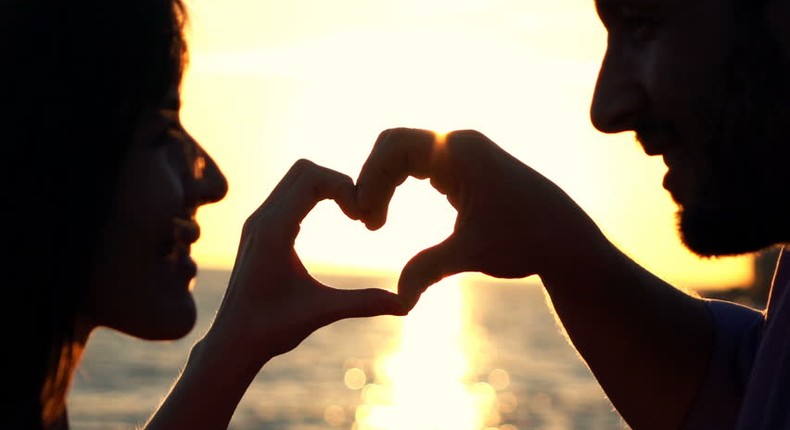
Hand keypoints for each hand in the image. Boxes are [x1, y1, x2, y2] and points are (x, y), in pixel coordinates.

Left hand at [206, 159, 404, 367]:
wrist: (231, 343)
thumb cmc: (270, 329)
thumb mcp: (322, 312)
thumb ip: (364, 303)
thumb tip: (407, 305)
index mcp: (273, 230)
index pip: (312, 178)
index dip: (345, 186)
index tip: (363, 217)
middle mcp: (262, 218)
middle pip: (304, 169)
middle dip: (338, 182)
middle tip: (360, 212)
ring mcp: (258, 222)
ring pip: (295, 179)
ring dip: (327, 188)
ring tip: (352, 215)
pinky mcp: (259, 230)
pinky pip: (289, 195)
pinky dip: (314, 197)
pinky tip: (332, 222)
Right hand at [356, 128, 604, 309]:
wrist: (567, 241)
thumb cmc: (528, 240)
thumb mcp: (472, 254)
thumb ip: (429, 270)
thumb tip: (399, 300)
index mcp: (460, 150)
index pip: (393, 146)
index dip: (370, 178)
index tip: (367, 220)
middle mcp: (459, 144)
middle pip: (393, 146)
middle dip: (372, 180)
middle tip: (367, 222)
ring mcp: (461, 154)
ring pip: (403, 157)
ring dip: (383, 184)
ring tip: (375, 223)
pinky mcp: (463, 170)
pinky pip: (417, 167)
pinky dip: (397, 187)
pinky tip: (389, 215)